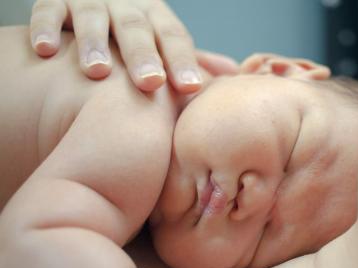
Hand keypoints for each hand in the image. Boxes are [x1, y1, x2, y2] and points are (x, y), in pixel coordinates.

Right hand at [29, 0, 238, 92]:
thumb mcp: (163, 37)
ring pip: (93, 17)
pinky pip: (48, 9)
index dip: (182, 61)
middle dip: (143, 55)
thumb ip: (192, 57)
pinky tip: (43, 50)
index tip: (191, 88)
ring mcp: (90, 0)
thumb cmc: (136, 32)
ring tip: (96, 71)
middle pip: (137, 28)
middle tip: (149, 83)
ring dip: (94, 43)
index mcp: (155, 16)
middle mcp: (125, 5)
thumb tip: (233, 73)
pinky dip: (45, 27)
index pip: (173, 37)